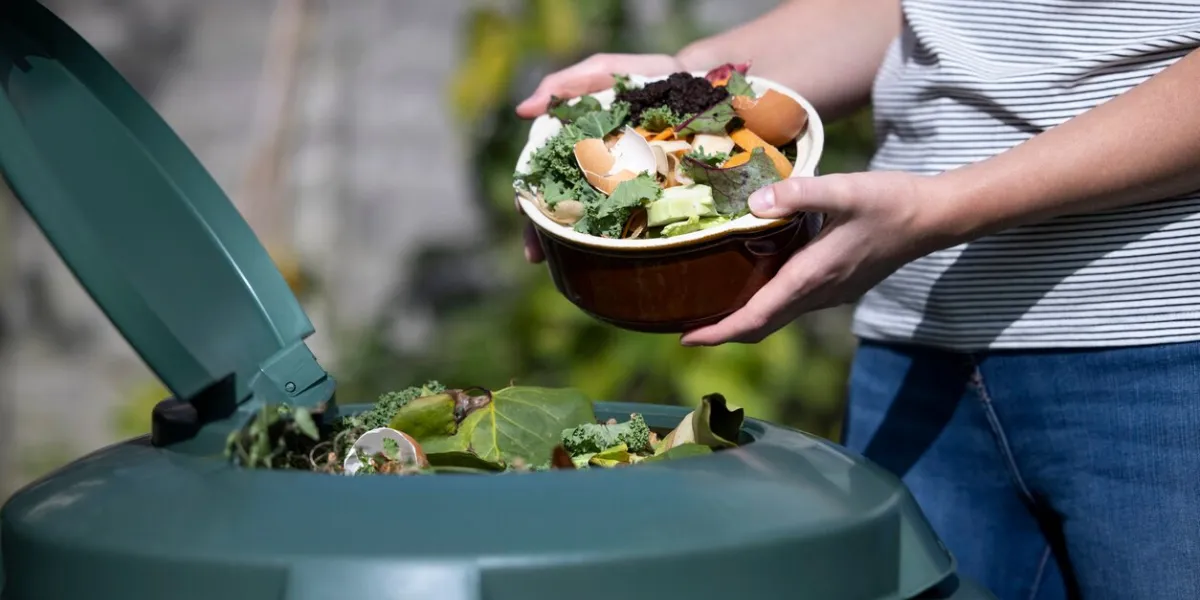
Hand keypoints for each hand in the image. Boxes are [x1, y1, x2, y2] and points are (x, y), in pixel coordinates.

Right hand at [516, 53, 686, 262]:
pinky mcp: (652, 197)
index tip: (523, 214)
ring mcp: (623, 189)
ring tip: (562, 264)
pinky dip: (618, 243)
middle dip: (544, 233)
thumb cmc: (643, 78)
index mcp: (576, 150)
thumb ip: (564, 85)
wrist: (698, 86)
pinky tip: (612, 259)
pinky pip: (633, 222)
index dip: (528, 198)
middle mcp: (595, 173)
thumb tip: (522, 109)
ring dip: (572, 246)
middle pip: (560, 208)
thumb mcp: (601, 72)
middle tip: (537, 254)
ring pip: (591, 223)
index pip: (543, 179)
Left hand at [680, 171, 955, 345]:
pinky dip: (765, 305)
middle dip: (723, 332)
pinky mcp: (839, 285)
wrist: (934, 217)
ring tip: (710, 307)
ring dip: (743, 320)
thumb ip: (799, 193)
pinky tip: (753, 283)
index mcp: (811, 276)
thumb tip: (754, 203)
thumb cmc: (890, 202)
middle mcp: (818, 293)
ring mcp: (831, 293)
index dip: (718, 332)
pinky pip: (793, 304)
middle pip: (762, 326)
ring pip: (778, 317)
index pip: (756, 318)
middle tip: (685, 329)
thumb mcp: (844, 189)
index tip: (685, 338)